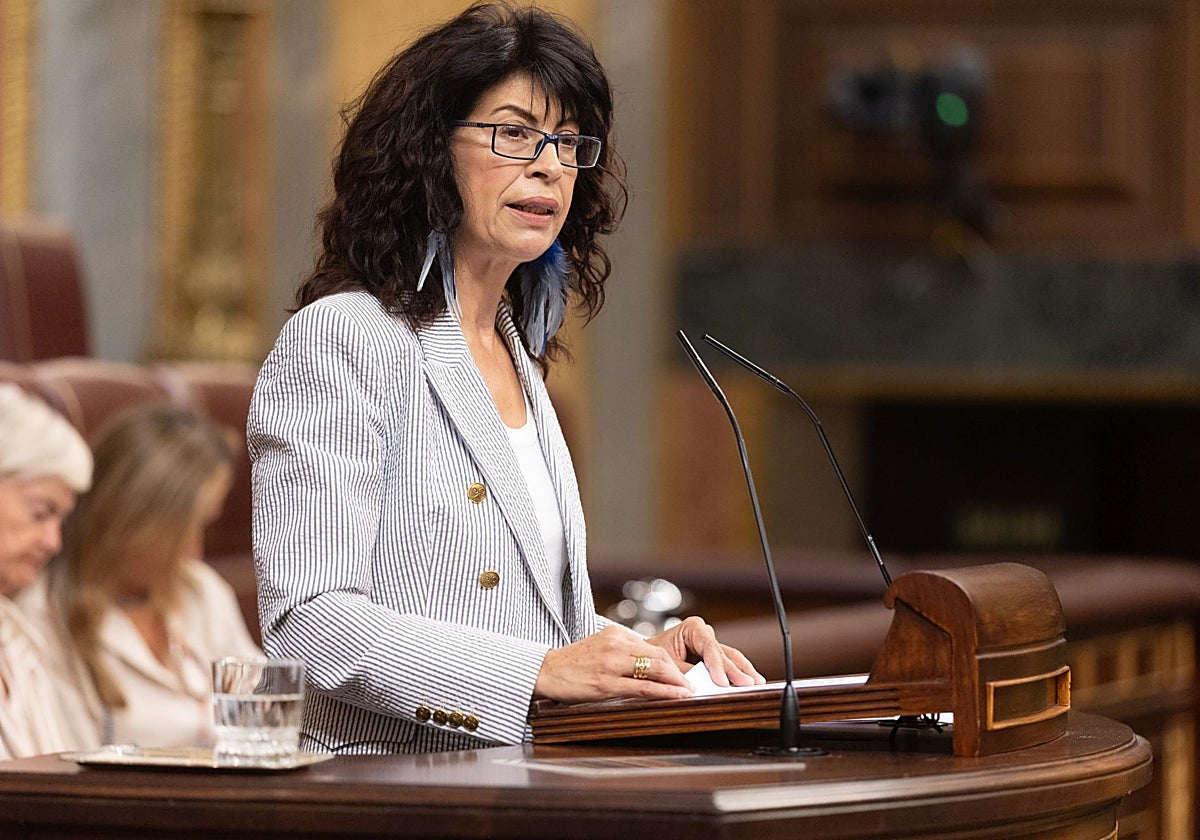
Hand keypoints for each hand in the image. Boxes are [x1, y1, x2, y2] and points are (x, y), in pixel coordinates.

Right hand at [533, 625, 693, 703]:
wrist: (544, 671)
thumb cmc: (572, 664)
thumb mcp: (600, 648)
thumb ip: (622, 653)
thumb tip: (648, 667)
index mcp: (616, 634)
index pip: (653, 648)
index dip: (675, 662)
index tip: (688, 672)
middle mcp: (616, 645)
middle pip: (660, 656)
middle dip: (681, 672)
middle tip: (696, 684)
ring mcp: (611, 663)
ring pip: (655, 669)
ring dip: (678, 682)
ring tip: (690, 692)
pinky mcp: (606, 683)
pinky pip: (642, 687)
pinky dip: (665, 692)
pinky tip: (677, 697)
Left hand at [646, 616, 764, 687]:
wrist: (647, 659)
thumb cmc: (654, 657)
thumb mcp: (666, 664)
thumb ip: (685, 673)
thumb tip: (701, 684)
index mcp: (692, 628)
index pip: (709, 647)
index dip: (717, 665)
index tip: (722, 682)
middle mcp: (704, 634)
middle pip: (724, 653)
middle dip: (736, 670)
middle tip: (748, 683)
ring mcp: (710, 645)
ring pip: (731, 658)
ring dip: (743, 671)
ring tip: (756, 682)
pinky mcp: (713, 658)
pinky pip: (728, 665)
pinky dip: (738, 674)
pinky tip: (749, 681)